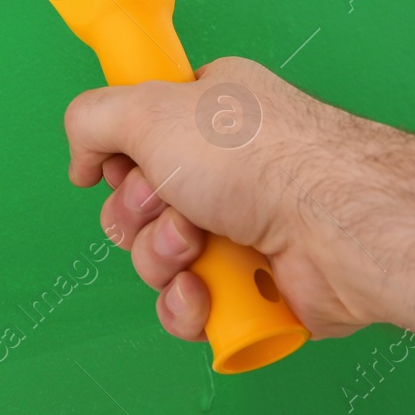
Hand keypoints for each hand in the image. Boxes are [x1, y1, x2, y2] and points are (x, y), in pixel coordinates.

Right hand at [63, 56, 403, 342]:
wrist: (334, 225)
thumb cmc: (259, 156)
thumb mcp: (150, 108)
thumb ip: (92, 119)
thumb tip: (81, 159)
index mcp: (207, 111)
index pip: (136, 136)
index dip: (122, 157)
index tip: (128, 162)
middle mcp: (225, 166)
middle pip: (137, 204)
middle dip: (140, 216)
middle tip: (171, 205)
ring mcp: (240, 227)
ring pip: (158, 260)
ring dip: (164, 259)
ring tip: (201, 246)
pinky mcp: (253, 284)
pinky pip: (189, 306)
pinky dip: (189, 305)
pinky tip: (208, 292)